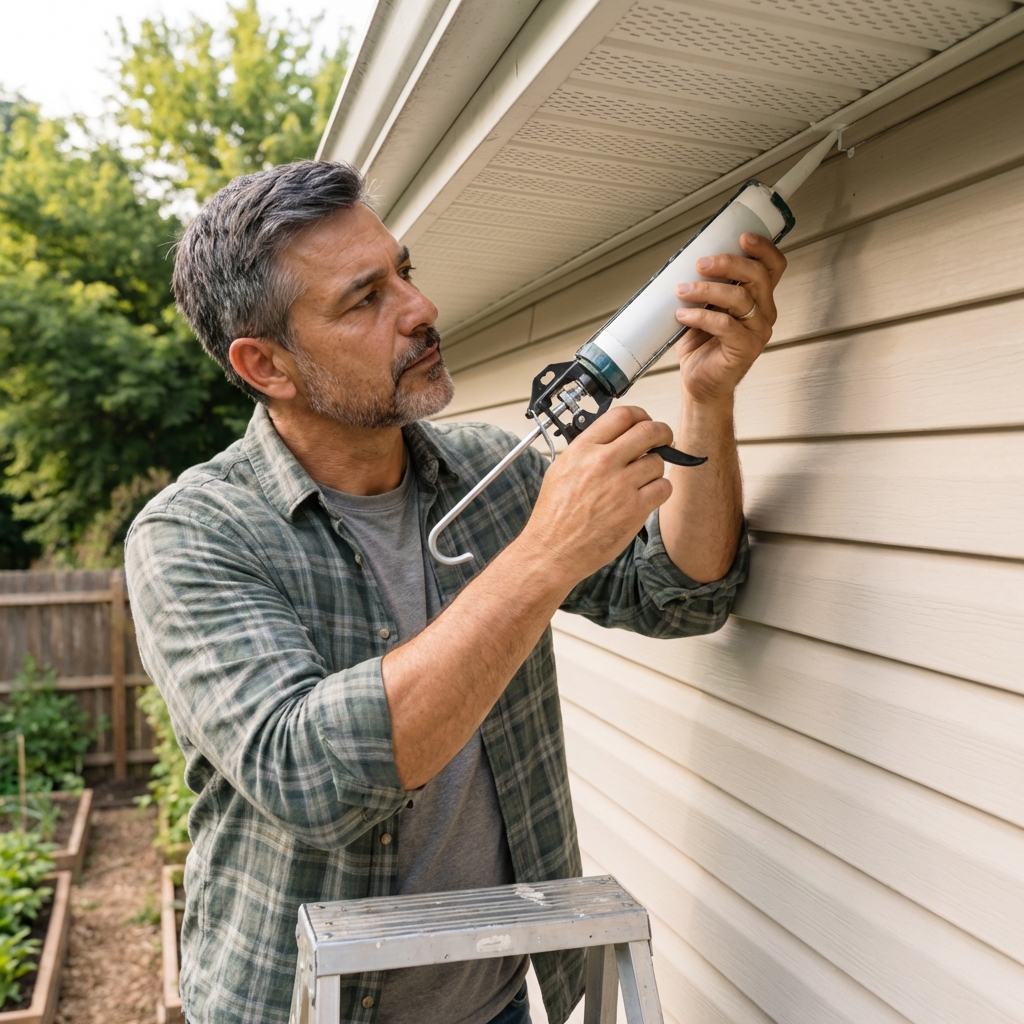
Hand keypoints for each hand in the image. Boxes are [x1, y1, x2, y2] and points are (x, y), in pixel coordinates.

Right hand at [517, 406, 672, 586]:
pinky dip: (659, 490)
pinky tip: (646, 496)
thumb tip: (613, 438)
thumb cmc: (553, 517)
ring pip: (658, 461)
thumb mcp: (561, 469)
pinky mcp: (634, 509)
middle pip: (649, 431)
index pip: (622, 415)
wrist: (552, 550)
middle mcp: (603, 463)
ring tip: (643, 479)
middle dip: (661, 433)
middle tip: (663, 440)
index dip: (641, 415)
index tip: (645, 421)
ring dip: (655, 468)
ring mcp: (621, 486)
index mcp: (583, 449)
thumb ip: (588, 450)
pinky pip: (663, 488)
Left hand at [673, 233, 786, 405]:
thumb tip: (687, 261)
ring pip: (739, 298)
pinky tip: (682, 315)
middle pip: (757, 276)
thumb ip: (707, 287)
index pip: (773, 267)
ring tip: (682, 290)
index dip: (764, 249)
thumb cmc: (702, 346)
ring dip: (706, 290)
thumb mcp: (705, 308)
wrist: (699, 383)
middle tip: (700, 264)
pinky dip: (700, 317)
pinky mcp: (745, 349)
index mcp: (758, 299)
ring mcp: (757, 332)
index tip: (743, 237)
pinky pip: (725, 325)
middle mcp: (763, 313)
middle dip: (728, 264)